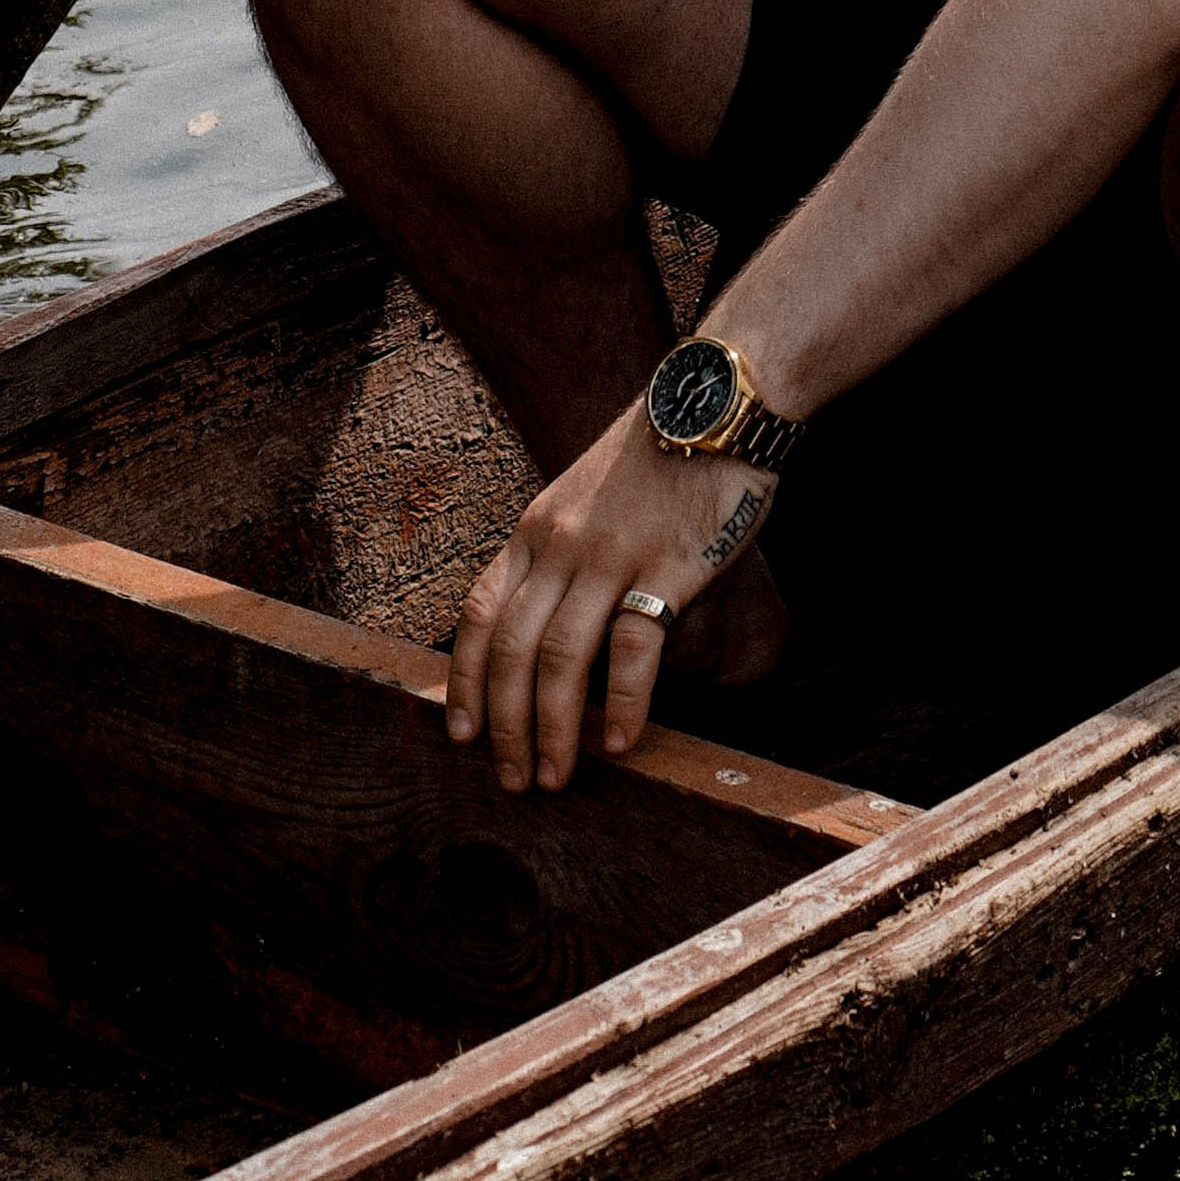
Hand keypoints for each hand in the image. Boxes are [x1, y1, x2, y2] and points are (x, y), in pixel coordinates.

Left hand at [445, 401, 781, 789]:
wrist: (717, 400)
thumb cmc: (660, 450)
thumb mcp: (586, 493)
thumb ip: (562, 550)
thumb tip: (548, 621)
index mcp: (537, 528)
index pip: (477, 615)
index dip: (464, 682)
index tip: (462, 735)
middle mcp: (562, 544)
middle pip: (511, 650)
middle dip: (505, 727)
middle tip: (513, 780)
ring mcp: (613, 555)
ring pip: (560, 660)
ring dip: (553, 731)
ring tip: (557, 777)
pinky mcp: (668, 565)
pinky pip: (634, 649)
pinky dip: (623, 704)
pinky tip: (623, 741)